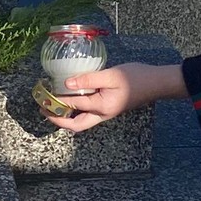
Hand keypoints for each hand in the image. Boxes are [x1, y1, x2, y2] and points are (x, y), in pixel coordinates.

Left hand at [43, 63, 186, 132]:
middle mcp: (102, 115)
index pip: (73, 106)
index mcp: (102, 107)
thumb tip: (66, 84)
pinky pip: (87, 114)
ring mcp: (106, 113)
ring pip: (81, 122)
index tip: (44, 94)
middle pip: (76, 125)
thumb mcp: (111, 75)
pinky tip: (70, 100)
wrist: (156, 82)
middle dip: (57, 119)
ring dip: (65, 117)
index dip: (57, 101)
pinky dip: (75, 111)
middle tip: (43, 109)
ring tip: (52, 106)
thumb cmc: (135, 77)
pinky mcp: (108, 108)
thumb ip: (88, 80)